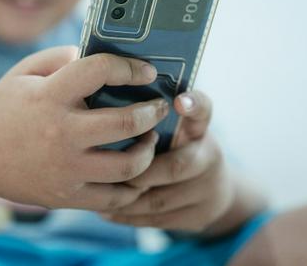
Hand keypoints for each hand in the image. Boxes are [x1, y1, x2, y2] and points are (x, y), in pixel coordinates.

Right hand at [0, 46, 167, 211]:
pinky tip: (133, 172)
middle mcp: (60, 133)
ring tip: (148, 140)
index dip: (130, 67)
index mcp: (49, 96)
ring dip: (148, 151)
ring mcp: (64, 168)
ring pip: (128, 166)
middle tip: (159, 107)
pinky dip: (131, 187)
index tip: (145, 71)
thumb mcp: (23, 72)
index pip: (100, 71)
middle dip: (153, 112)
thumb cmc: (1, 108)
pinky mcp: (64, 195)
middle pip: (126, 123)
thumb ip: (60, 57)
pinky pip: (112, 198)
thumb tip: (99, 57)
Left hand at [100, 91, 236, 232]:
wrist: (212, 188)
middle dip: (138, 170)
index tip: (179, 101)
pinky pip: (157, 220)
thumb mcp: (172, 124)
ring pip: (160, 200)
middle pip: (177, 166)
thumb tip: (104, 86)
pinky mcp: (198, 217)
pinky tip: (103, 210)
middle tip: (108, 167)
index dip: (194, 105)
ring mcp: (207, 191)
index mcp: (199, 128)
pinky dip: (127, 215)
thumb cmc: (175, 146)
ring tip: (94, 190)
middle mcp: (209, 157)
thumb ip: (148, 111)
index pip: (203, 110)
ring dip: (125, 197)